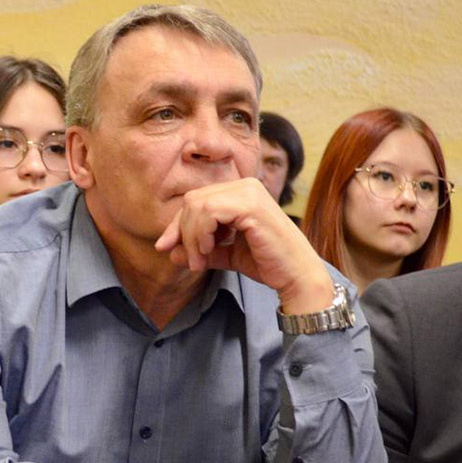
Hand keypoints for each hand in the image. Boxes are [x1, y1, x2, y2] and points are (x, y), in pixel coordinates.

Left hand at [154, 178, 333, 313]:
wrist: (295, 276)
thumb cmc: (266, 263)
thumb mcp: (224, 254)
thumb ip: (199, 250)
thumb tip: (167, 251)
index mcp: (239, 192)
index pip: (195, 201)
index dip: (177, 225)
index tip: (166, 248)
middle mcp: (245, 185)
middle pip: (192, 201)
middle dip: (183, 233)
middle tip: (193, 262)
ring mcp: (249, 192)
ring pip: (197, 205)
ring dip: (192, 237)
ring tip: (201, 260)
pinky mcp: (251, 204)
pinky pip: (209, 212)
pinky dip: (201, 233)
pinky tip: (209, 250)